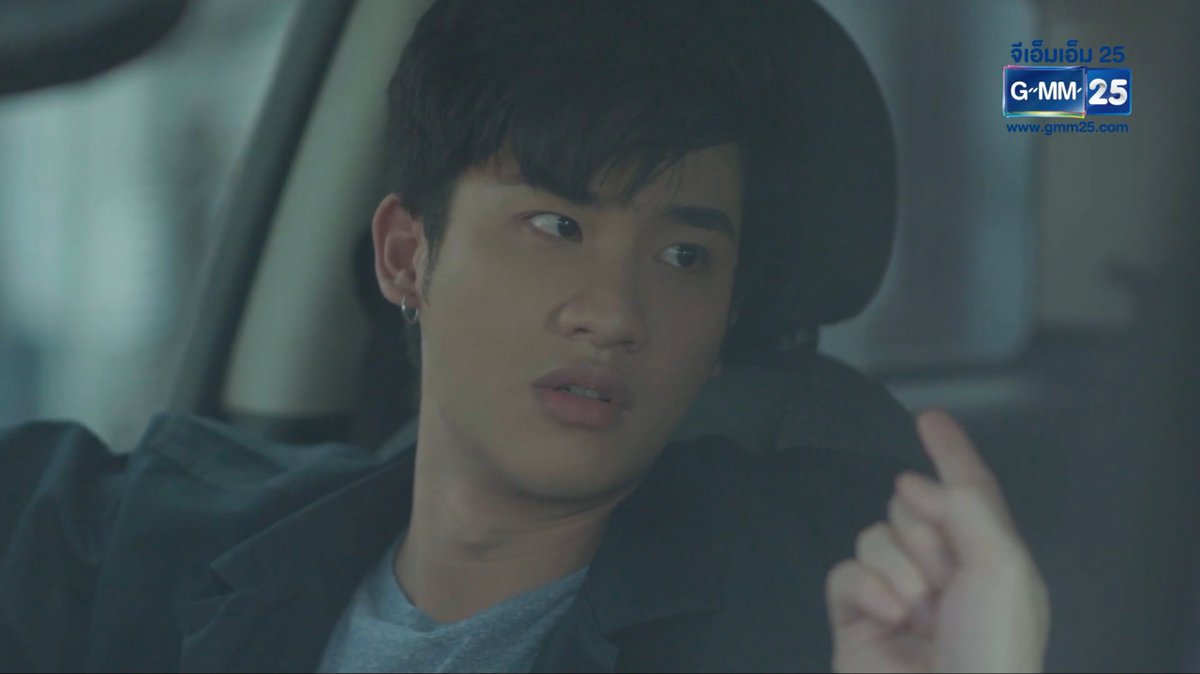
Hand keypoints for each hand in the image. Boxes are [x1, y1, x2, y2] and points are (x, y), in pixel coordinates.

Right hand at [825, 409, 1050, 672]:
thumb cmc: (990, 651)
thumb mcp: (1002, 570)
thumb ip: (966, 509)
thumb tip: (918, 484)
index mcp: (992, 563)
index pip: (970, 492)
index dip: (952, 452)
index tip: (929, 418)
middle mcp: (945, 575)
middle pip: (912, 507)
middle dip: (923, 530)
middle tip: (942, 576)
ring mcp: (896, 596)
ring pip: (874, 535)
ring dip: (897, 565)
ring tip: (917, 608)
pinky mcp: (854, 618)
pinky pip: (844, 571)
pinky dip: (865, 587)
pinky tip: (889, 614)